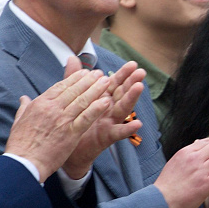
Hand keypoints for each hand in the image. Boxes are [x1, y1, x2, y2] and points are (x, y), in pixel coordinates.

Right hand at [5, 69, 112, 180]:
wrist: (24, 163)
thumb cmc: (20, 144)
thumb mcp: (19, 121)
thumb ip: (24, 107)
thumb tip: (24, 98)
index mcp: (40, 104)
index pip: (60, 86)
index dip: (74, 78)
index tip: (84, 72)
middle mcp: (52, 108)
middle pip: (74, 90)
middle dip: (88, 80)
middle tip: (99, 73)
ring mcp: (62, 120)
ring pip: (82, 100)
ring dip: (96, 89)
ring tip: (107, 81)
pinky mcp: (71, 133)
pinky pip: (86, 118)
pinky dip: (97, 109)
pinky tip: (106, 101)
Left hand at [60, 56, 145, 178]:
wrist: (68, 149)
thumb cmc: (73, 123)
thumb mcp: (74, 99)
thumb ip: (74, 79)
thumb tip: (73, 58)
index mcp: (102, 99)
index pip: (114, 84)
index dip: (123, 74)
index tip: (132, 64)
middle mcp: (109, 110)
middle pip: (122, 94)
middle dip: (131, 82)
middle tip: (141, 72)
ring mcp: (110, 123)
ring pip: (122, 109)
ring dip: (132, 98)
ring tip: (139, 87)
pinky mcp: (106, 137)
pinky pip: (118, 132)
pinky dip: (128, 129)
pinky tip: (137, 124)